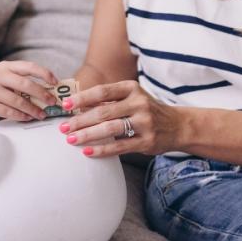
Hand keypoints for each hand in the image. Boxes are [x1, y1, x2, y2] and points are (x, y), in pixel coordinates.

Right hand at [0, 61, 58, 121]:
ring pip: (19, 102)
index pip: (29, 67)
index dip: (44, 73)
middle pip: (27, 85)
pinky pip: (9, 112)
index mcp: (5, 66)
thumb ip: (17, 77)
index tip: (55, 82)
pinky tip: (26, 117)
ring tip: (41, 114)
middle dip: (43, 95)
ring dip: (33, 110)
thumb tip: (43, 89)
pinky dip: (21, 116)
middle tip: (52, 102)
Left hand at [58, 80, 181, 156]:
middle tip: (62, 128)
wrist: (178, 125)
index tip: (65, 105)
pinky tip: (87, 152)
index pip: (102, 92)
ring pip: (110, 129)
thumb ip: (109, 101)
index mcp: (131, 88)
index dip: (82, 98)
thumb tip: (77, 105)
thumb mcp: (132, 98)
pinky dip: (102, 150)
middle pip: (103, 111)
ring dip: (87, 135)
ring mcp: (144, 122)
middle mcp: (139, 103)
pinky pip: (120, 146)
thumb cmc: (146, 110)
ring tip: (71, 140)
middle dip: (79, 120)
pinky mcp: (147, 141)